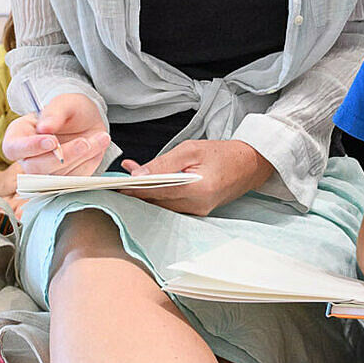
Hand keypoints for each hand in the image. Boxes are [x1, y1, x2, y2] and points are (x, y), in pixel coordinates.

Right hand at [2, 93, 110, 176]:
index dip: (31, 148)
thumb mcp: (64, 103)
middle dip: (64, 156)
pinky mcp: (62, 180)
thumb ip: (54, 112)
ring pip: (57, 177)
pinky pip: (73, 181)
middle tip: (84, 142)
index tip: (52, 141)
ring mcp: (44, 172)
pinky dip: (88, 164)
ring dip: (81, 159)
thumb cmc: (69, 110)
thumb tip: (44, 128)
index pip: (13, 148)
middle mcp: (27, 158)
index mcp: (18, 135)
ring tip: (99, 138)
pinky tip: (98, 146)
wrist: (87, 121)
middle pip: (35, 169)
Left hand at [119, 137, 271, 217]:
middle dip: (135, 192)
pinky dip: (157, 196)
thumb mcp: (191, 149)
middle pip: (155, 203)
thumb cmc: (222, 153)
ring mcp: (197, 213)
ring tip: (128, 181)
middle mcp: (196, 207)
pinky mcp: (197, 213)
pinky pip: (170, 206)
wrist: (249, 165)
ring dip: (144, 194)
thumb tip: (137, 174)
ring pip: (161, 206)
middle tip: (115, 182)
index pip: (155, 192)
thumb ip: (163, 163)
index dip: (132, 189)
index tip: (114, 184)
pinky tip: (147, 185)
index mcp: (197, 190)